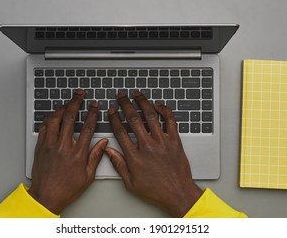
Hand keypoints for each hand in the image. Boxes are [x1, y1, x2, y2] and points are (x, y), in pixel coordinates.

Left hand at [28, 89, 107, 214]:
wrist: (45, 197)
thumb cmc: (66, 189)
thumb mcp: (87, 176)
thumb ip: (96, 157)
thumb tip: (104, 143)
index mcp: (77, 154)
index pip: (87, 127)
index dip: (92, 113)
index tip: (95, 106)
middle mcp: (63, 146)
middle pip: (70, 117)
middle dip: (76, 102)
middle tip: (80, 94)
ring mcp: (50, 145)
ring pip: (54, 119)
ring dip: (61, 108)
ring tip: (67, 103)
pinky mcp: (40, 147)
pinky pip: (43, 127)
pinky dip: (49, 119)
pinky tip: (53, 116)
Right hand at [105, 91, 202, 216]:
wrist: (178, 193)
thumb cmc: (156, 190)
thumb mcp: (131, 183)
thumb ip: (119, 165)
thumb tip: (108, 151)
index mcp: (135, 156)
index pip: (120, 131)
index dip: (114, 118)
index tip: (111, 110)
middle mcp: (147, 146)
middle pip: (133, 119)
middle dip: (125, 104)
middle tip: (121, 95)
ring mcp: (162, 141)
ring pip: (150, 116)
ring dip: (142, 102)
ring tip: (137, 94)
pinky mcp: (174, 141)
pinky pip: (170, 120)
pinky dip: (164, 110)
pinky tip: (158, 104)